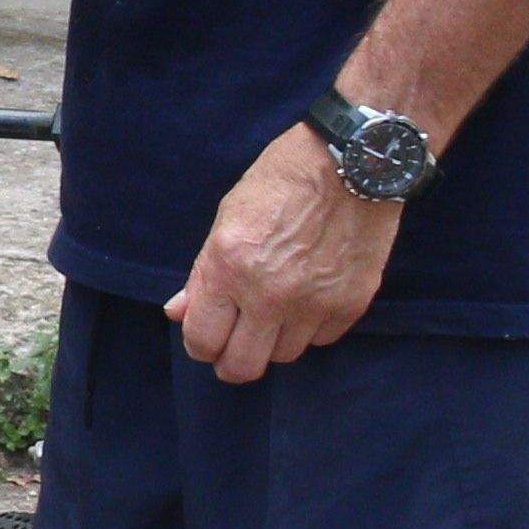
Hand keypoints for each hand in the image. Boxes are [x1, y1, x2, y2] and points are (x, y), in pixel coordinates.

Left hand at [172, 124, 398, 382]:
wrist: (352, 162)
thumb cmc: (280, 181)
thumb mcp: (227, 218)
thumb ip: (202, 275)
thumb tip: (177, 313)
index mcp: (229, 267)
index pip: (203, 340)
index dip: (201, 345)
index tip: (207, 338)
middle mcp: (270, 293)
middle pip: (242, 366)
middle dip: (232, 360)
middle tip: (236, 343)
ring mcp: (314, 302)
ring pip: (284, 356)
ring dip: (274, 340)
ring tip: (275, 310)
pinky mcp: (351, 303)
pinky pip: (321, 339)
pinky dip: (311, 328)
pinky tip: (308, 299)